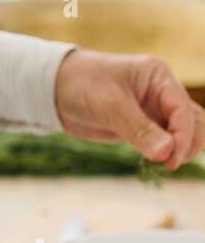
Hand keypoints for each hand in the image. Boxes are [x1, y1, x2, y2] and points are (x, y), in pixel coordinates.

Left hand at [55, 49, 204, 170]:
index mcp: (159, 77)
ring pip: (181, 133)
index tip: (172, 157)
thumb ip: (139, 129)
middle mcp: (161, 93)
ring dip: (179, 150)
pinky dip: (164, 155)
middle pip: (194, 121)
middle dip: (188, 143)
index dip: (183, 135)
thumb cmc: (80, 83)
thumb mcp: (110, 105)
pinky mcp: (140, 127)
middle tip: (169, 164)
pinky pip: (162, 143)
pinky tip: (154, 165)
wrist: (52, 88)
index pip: (184, 109)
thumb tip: (167, 153)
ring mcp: (152, 111)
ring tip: (163, 166)